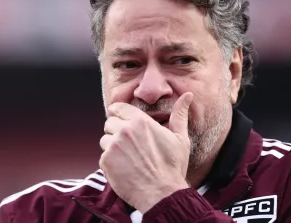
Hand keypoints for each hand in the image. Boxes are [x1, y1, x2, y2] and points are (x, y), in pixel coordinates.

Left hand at [99, 92, 193, 212]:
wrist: (162, 194)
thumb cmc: (173, 167)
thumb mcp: (180, 138)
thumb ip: (180, 114)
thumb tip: (187, 95)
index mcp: (140, 121)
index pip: (118, 108)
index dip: (120, 114)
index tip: (122, 121)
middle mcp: (124, 130)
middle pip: (109, 122)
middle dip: (117, 131)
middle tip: (130, 145)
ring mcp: (113, 146)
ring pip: (105, 139)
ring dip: (113, 146)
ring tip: (129, 158)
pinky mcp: (106, 161)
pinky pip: (103, 156)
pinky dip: (111, 162)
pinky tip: (125, 168)